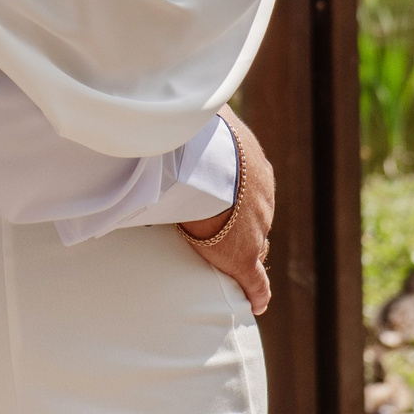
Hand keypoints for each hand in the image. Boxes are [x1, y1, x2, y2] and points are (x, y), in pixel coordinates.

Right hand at [179, 107, 273, 314]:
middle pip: (255, 218)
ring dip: (246, 252)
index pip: (248, 189)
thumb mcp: (191, 127)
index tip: (228, 205)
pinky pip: (255, 280)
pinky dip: (256, 291)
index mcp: (251, 166)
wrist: (210, 162)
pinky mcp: (244, 256)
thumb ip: (181, 128)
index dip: (238, 200)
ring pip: (255, 244)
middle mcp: (260, 198)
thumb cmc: (194, 136)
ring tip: (234, 264)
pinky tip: (256, 302)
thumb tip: (154, 110)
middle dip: (246, 225)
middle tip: (230, 233)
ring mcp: (254, 228)